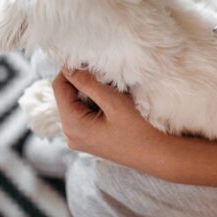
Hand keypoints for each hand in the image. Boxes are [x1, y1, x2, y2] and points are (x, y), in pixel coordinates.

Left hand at [51, 69, 167, 167]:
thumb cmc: (139, 129)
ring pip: (76, 104)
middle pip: (66, 96)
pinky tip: (112, 105)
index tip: (89, 60)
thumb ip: (89, 83)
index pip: (59, 87)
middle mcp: (70, 134)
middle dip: (82, 82)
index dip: (70, 70)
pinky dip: (95, 104)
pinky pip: (84, 114)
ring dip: (90, 93)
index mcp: (72, 125)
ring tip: (112, 92)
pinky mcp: (89, 140)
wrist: (157, 155)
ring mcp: (79, 139)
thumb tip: (69, 67)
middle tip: (105, 77)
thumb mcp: (113, 102)